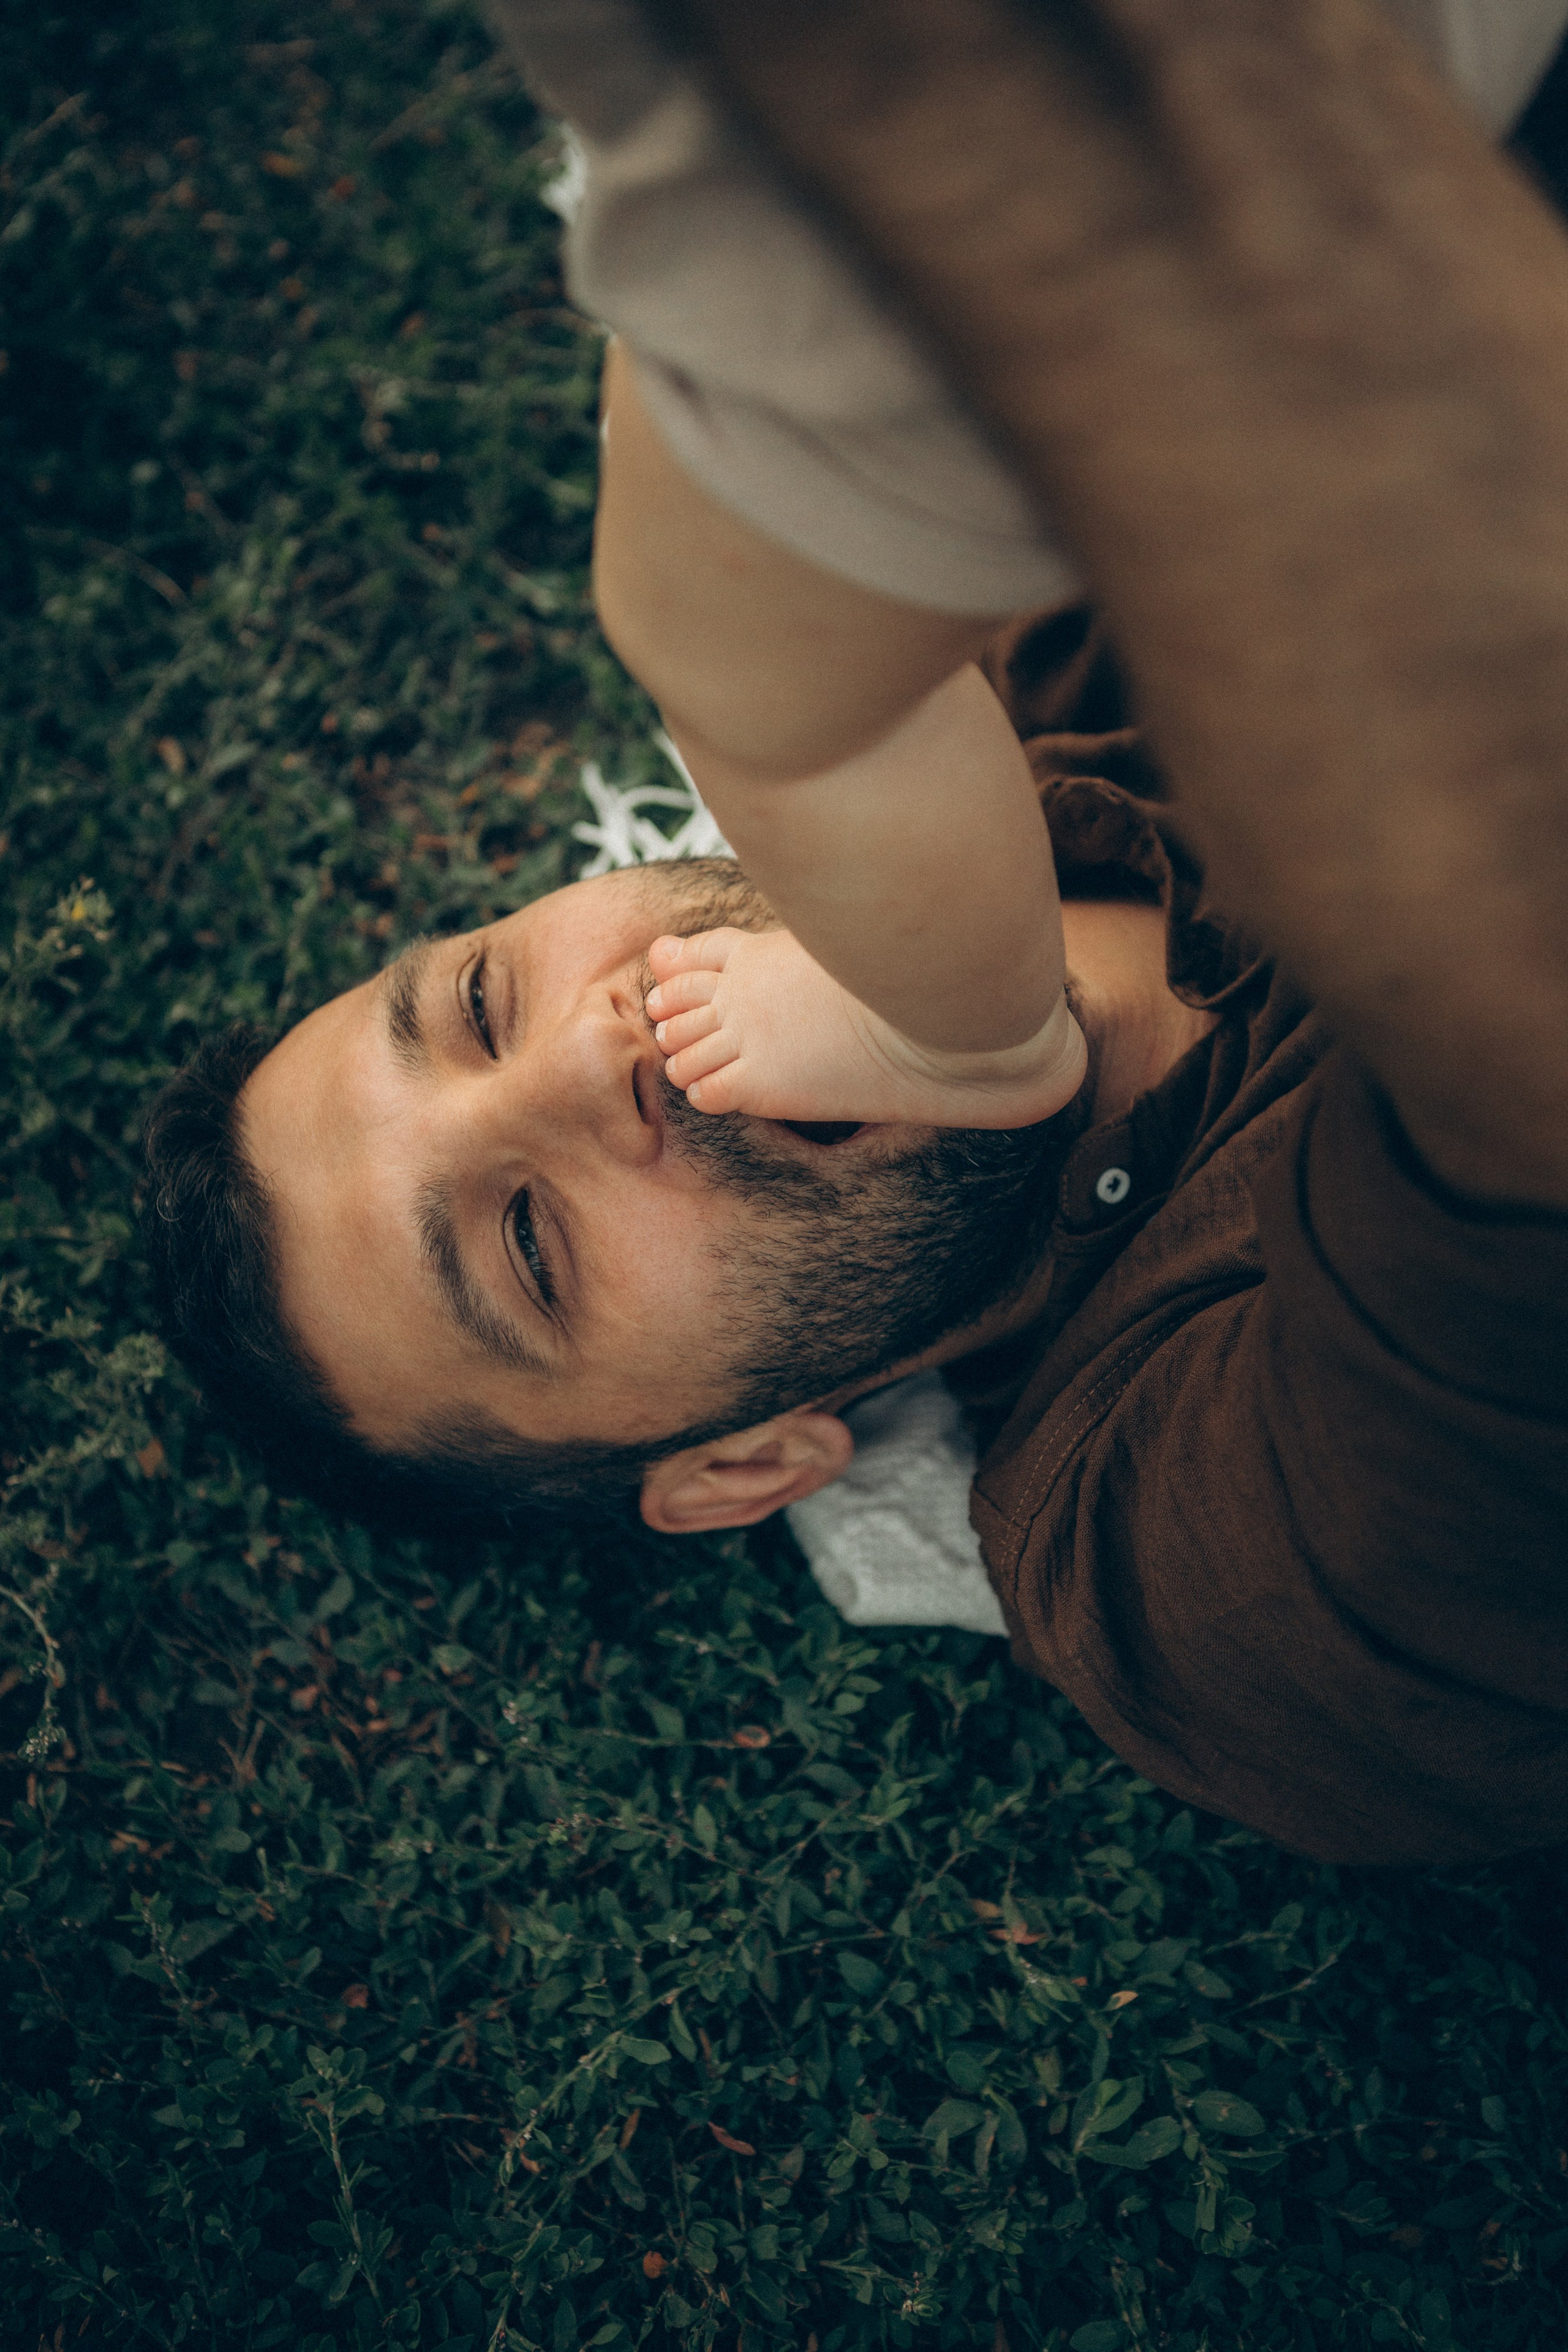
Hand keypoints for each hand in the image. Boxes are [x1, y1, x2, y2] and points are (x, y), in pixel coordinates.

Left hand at [646, 925, 1085, 1128]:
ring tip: (728, 1068)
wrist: (934, 1021)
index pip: (691, 958)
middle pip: (673, 1003)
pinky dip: (710, 1094)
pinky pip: (702, 1093)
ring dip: (693, 1062)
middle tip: (713, 1036)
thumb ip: (794, 945)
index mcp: (761, 949)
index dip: (681, 977)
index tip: (702, 994)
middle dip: (680, 1021)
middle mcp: (742, 989)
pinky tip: (742, 1092)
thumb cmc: (902, 978)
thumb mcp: (837, 944)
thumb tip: (780, 935)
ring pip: (679, 1053)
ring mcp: (747, 1035)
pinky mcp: (761, 1082)